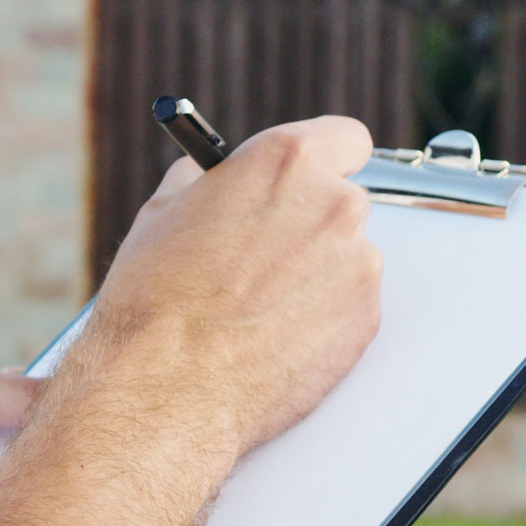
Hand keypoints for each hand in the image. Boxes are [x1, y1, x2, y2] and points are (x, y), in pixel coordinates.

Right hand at [73, 116, 383, 458]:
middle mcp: (335, 204)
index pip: (345, 138)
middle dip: (311, 224)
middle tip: (269, 255)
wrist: (167, 388)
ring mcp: (359, 263)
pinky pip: (352, 306)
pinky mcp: (368, 317)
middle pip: (343, 201)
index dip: (327, 159)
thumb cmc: (157, 301)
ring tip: (258, 308)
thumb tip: (222, 176)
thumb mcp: (166, 210)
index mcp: (288, 161)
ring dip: (317, 274)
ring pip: (347, 257)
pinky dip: (324, 318)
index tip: (313, 176)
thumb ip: (213, 180)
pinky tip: (275, 336)